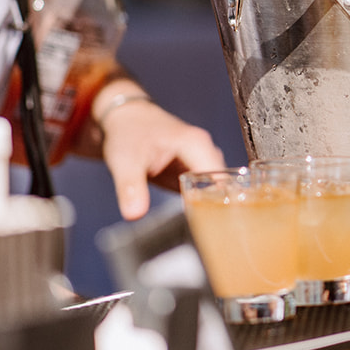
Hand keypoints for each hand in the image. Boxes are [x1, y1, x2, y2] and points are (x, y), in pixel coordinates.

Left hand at [97, 93, 224, 219]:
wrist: (125, 119)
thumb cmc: (128, 133)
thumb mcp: (125, 161)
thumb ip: (131, 187)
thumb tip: (134, 214)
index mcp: (197, 145)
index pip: (221, 180)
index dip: (217, 203)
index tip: (208, 223)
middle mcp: (206, 151)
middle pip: (224, 186)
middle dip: (218, 208)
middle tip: (208, 230)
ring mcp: (203, 160)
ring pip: (218, 188)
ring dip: (212, 207)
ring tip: (204, 226)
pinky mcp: (196, 170)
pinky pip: (208, 189)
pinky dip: (204, 203)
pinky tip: (196, 216)